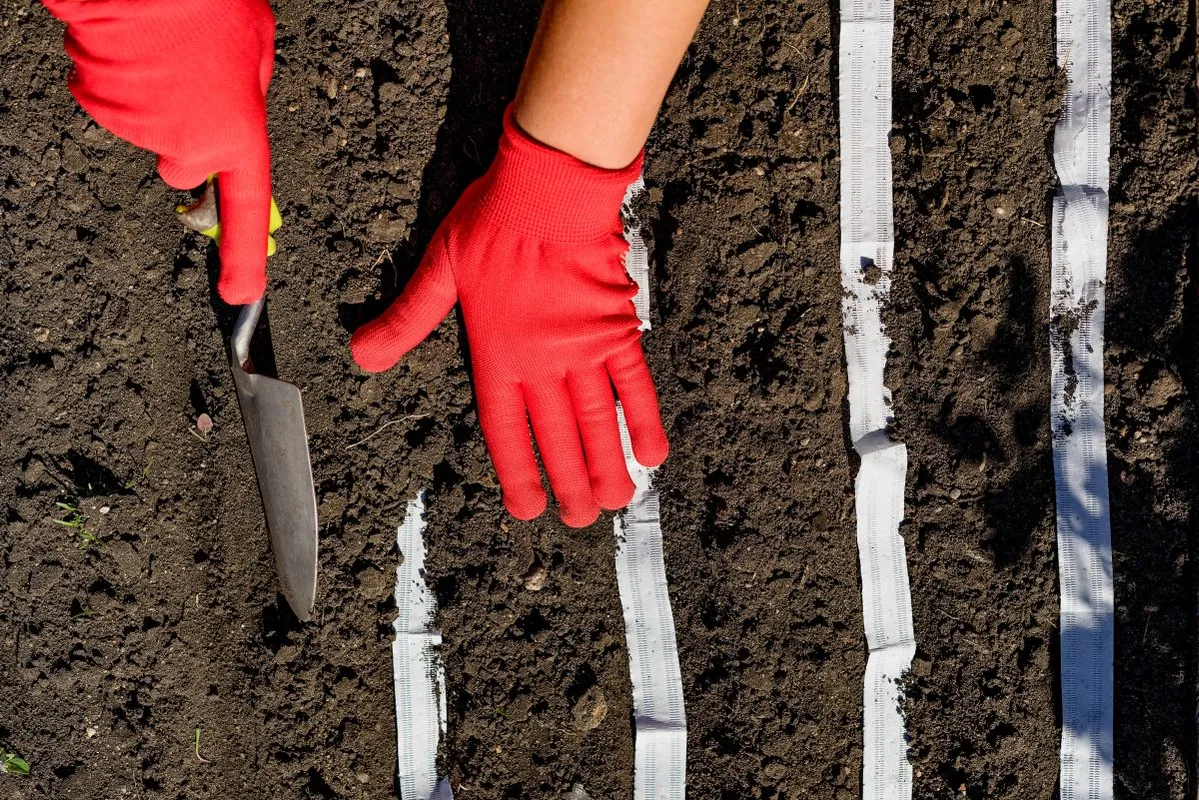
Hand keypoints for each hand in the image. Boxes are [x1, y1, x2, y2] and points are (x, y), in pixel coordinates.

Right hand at [42, 0, 276, 303]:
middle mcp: (186, 149)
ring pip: (147, 128)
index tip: (241, 296)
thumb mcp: (260, 50)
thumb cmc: (210, 7)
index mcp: (236, 139)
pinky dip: (123, 80)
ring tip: (166, 52)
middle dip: (186, 136)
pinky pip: (115, 102)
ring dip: (156, 97)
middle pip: (183, 165)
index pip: (245, 214)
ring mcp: (139, 132)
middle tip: (194, 83)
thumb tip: (240, 108)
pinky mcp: (99, 108)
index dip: (244, 259)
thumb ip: (252, 94)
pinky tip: (135, 49)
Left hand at [351, 107, 668, 526]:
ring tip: (617, 502)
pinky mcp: (617, 329)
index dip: (519, 472)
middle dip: (569, 483)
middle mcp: (542, 363)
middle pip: (558, 436)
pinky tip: (653, 452)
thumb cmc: (493, 222)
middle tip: (582, 520)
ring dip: (607, 465)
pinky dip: (644, 418)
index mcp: (498, 354)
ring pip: (597, 421)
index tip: (529, 509)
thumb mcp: (439, 269)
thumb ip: (407, 320)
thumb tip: (360, 356)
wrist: (550, 188)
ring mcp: (584, 349)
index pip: (507, 429)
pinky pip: (635, 384)